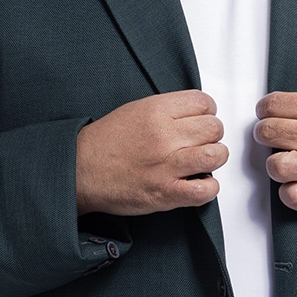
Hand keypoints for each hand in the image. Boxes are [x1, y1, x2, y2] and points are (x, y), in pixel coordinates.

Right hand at [76, 91, 227, 214]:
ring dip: (214, 159)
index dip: (207, 112)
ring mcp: (166, 166)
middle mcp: (164, 136)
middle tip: (200, 143)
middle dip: (212, 135)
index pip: (204, 103)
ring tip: (202, 162)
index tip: (200, 121)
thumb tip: (196, 114)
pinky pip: (205, 190)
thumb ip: (167, 110)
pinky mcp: (165, 193)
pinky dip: (209, 188)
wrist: (80, 171)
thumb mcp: (135, 111)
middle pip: (214, 128)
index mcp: (156, 111)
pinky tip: (199, 183)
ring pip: (216, 155)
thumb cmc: (105, 143)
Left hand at [253, 93, 296, 209]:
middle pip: (268, 132)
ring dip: (275, 165)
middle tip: (272, 137)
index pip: (272, 104)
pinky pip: (292, 197)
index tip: (268, 114)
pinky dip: (289, 193)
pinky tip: (296, 185)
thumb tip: (281, 114)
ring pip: (275, 166)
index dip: (264, 109)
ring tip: (284, 162)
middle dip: (264, 133)